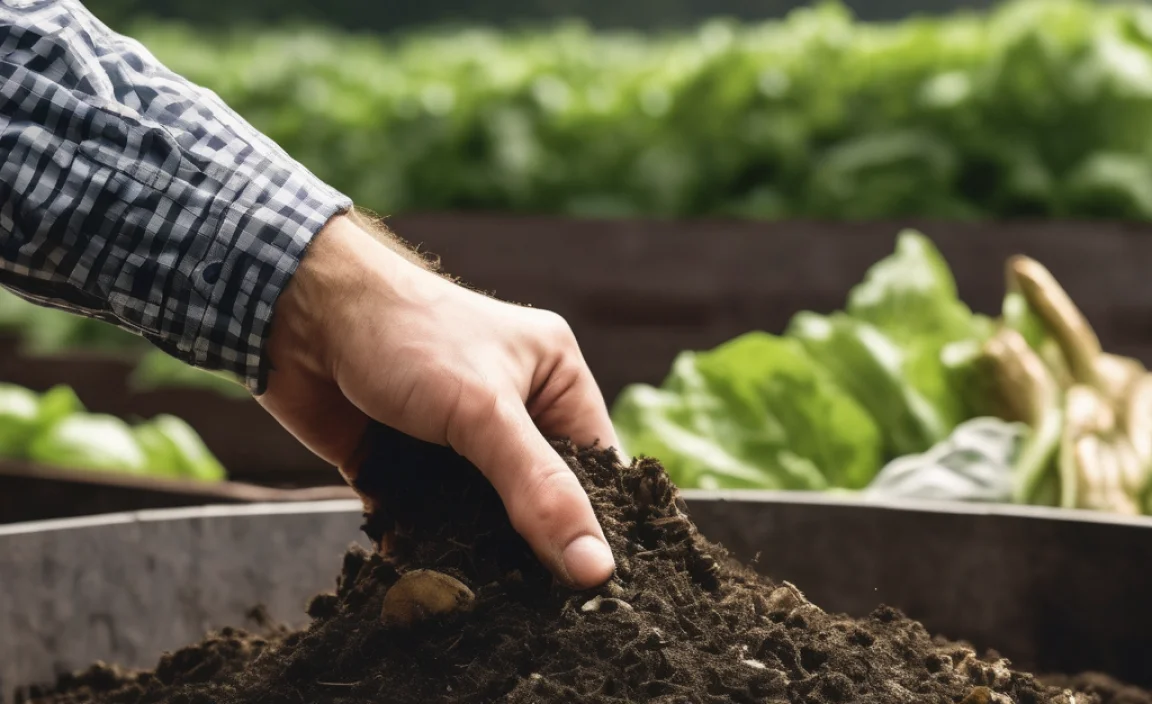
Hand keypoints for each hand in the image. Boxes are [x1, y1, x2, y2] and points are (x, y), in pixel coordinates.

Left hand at [256, 214, 617, 587]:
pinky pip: (429, 521)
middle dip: (532, 549)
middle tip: (541, 611)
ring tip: (486, 610)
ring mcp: (455, 440)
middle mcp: (511, 410)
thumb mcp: (484, 412)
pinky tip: (426, 586)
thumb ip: (539, 491)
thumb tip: (596, 569)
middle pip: (539, 500)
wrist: (295, 315)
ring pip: (483, 518)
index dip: (597, 526)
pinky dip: (427, 549)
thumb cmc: (405, 334)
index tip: (598, 590)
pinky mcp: (405, 466)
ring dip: (476, 555)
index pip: (596, 468)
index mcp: (554, 380)